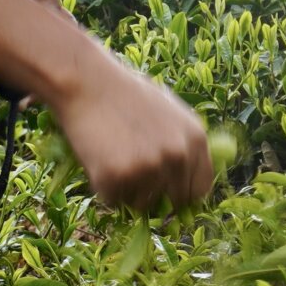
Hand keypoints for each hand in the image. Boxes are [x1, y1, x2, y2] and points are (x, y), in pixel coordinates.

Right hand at [48, 43, 214, 213]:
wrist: (86, 82)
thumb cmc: (123, 93)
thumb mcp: (168, 111)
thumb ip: (181, 143)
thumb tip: (184, 180)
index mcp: (196, 140)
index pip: (200, 189)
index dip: (181, 194)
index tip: (166, 194)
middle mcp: (177, 157)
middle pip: (172, 202)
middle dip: (154, 196)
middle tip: (133, 179)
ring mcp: (148, 169)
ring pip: (140, 204)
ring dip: (126, 191)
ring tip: (110, 158)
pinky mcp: (117, 178)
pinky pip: (112, 199)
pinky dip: (102, 186)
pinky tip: (96, 159)